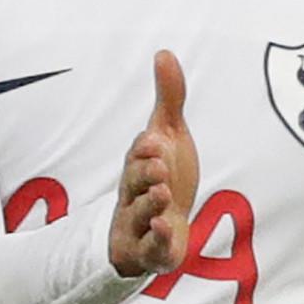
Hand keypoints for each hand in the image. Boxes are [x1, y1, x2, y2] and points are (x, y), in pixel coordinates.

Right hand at [110, 50, 197, 279]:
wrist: (164, 229)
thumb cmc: (166, 178)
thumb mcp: (170, 136)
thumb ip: (169, 97)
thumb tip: (164, 51)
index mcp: (138, 167)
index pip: (137, 156)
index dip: (145, 150)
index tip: (155, 142)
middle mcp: (135, 195)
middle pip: (133, 184)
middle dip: (144, 176)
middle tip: (160, 169)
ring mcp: (140, 225)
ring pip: (140, 214)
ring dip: (150, 205)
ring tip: (163, 195)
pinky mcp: (152, 251)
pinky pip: (150, 248)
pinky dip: (156, 239)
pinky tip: (166, 228)